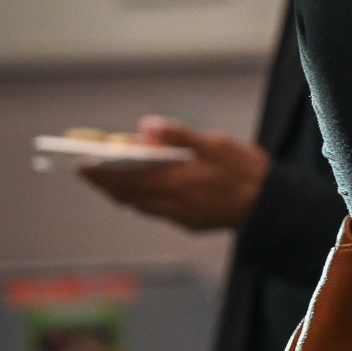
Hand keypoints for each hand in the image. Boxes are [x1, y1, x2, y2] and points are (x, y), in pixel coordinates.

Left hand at [80, 117, 266, 231]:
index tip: (80, 166)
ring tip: (118, 177)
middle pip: (126, 196)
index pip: (122, 180)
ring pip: (140, 206)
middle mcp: (169, 203)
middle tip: (93, 170)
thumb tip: (145, 126)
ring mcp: (179, 217)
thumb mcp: (215, 144)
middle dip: (107, 184)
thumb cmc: (245, 170)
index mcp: (172, 182)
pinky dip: (146, 199)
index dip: (98, 175)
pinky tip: (153, 188)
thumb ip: (179, 135)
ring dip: (125, 192)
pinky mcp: (190, 224)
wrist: (272, 205)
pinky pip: (158, 212)